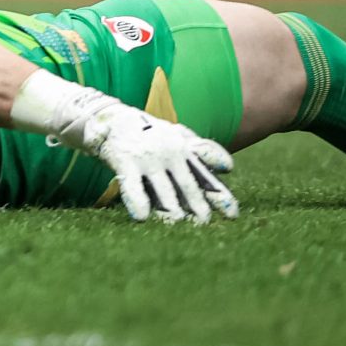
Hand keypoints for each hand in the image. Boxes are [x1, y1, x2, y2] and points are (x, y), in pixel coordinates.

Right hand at [58, 98, 238, 224]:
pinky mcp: (125, 161)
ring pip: (163, 191)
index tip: (232, 214)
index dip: (219, 194)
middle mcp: (169, 152)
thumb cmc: (151, 133)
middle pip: (188, 185)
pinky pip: (132, 185)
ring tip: (177, 225)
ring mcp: (148, 158)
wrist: (112, 120)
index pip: (206, 173)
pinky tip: (141, 216)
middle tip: (205, 224)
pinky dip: (137, 201)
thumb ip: (202, 152)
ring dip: (171, 211)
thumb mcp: (178, 136)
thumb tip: (229, 168)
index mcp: (184, 148)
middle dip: (198, 207)